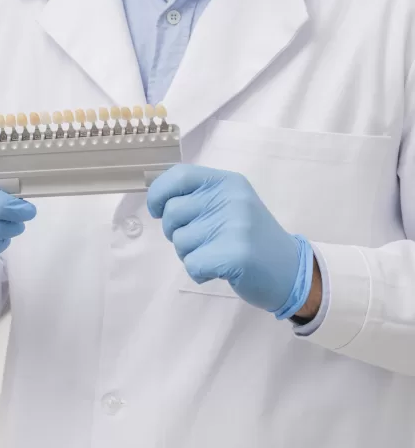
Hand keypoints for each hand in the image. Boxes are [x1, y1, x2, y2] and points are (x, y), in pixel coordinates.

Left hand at [146, 164, 308, 315]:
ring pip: (180, 241)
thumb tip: (156, 200)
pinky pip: (192, 264)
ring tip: (216, 254)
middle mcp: (231, 198)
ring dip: (190, 254)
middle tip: (202, 241)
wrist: (290, 270)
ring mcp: (235, 225)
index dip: (158, 194)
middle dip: (176, 232)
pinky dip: (199, 273)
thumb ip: (198, 196)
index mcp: (227, 181)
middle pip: (172, 212)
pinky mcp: (236, 254)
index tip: (157, 210)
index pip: (178, 175)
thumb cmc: (250, 237)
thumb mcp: (230, 204)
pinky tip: (218, 270)